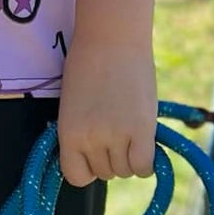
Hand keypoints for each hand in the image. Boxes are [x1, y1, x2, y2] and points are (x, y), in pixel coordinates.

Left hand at [57, 37, 157, 185]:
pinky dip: (145, 162)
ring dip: (128, 157)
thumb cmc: (88, 65)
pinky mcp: (142, 130)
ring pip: (125, 171)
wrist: (111, 38)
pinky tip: (143, 143)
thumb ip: (83, 132)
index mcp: (68, 133)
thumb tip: (97, 158)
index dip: (87, 168)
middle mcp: (90, 139)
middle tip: (115, 131)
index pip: (76, 176)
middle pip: (104, 173)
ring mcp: (116, 135)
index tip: (93, 153)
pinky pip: (144, 167)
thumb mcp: (74, 105)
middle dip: (110, 157)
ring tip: (128, 130)